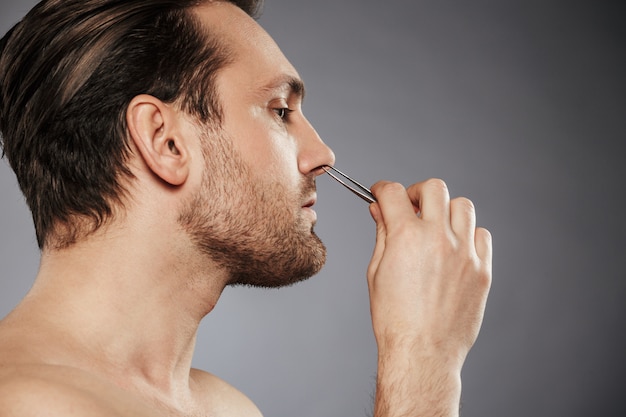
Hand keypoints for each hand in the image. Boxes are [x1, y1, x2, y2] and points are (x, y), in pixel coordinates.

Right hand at [367, 179, 491, 415]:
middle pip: (433, 188)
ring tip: (436, 228)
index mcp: (406, 237)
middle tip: (411, 207)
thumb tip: (381, 211)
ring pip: (462, 205)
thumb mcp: (377, 272)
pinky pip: (482, 235)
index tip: (382, 194)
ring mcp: (465, 253)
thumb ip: (382, 235)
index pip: (393, 193)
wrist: (422, 353)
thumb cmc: (395, 319)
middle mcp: (438, 239)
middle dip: (417, 193)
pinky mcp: (482, 270)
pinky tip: (455, 249)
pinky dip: (468, 234)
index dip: (382, 189)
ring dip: (445, 210)